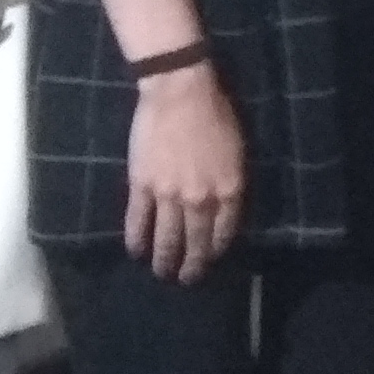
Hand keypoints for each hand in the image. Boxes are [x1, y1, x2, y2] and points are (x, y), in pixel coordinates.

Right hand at [122, 65, 248, 281]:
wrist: (180, 94)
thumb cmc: (216, 114)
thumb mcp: (237, 151)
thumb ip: (230, 181)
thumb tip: (224, 205)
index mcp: (228, 189)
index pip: (224, 230)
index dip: (215, 248)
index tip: (209, 259)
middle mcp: (200, 199)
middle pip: (195, 240)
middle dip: (192, 264)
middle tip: (187, 279)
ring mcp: (169, 195)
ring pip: (166, 237)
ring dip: (164, 259)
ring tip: (162, 272)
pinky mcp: (142, 186)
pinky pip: (138, 220)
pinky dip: (136, 239)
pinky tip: (136, 251)